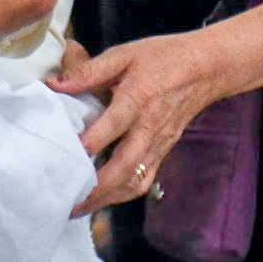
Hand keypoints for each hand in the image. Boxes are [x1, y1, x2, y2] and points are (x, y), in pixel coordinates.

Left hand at [47, 30, 228, 214]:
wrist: (208, 68)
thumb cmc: (163, 57)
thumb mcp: (124, 54)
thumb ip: (89, 70)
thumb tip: (55, 83)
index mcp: (138, 98)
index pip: (113, 124)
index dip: (91, 141)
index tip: (66, 155)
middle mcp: (149, 127)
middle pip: (124, 165)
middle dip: (95, 187)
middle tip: (66, 199)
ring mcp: (159, 143)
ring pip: (133, 180)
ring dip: (106, 197)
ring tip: (79, 207)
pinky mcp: (164, 151)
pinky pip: (144, 180)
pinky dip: (122, 193)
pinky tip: (103, 198)